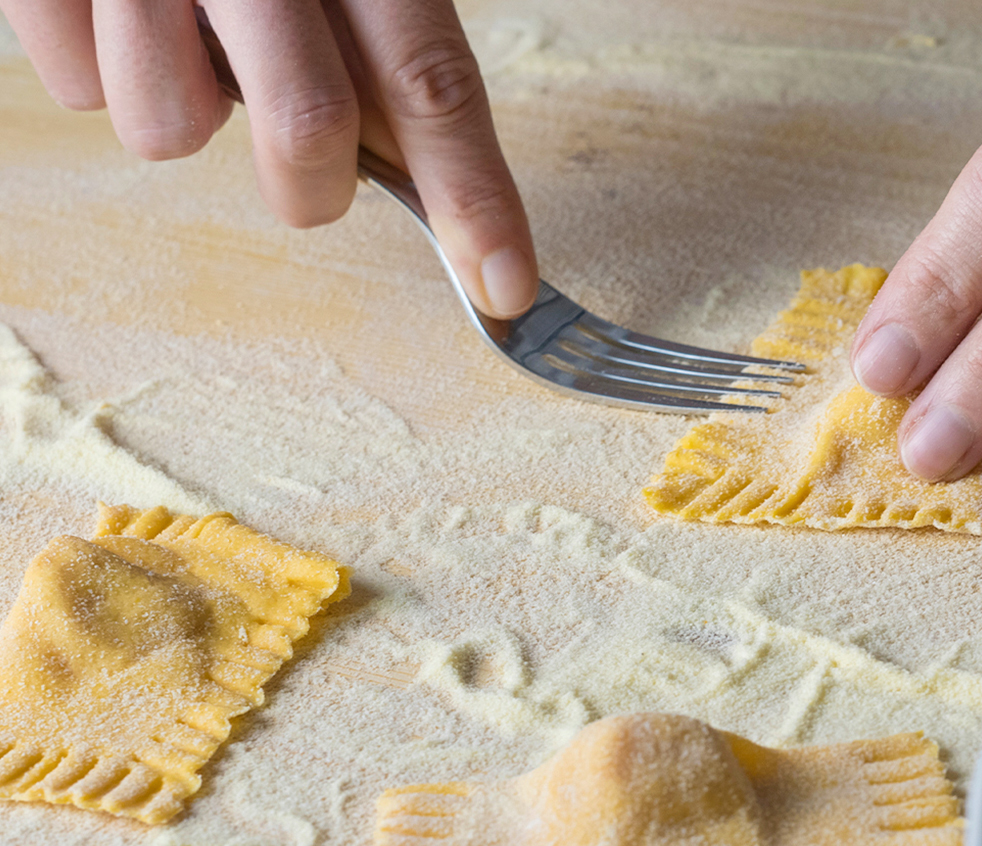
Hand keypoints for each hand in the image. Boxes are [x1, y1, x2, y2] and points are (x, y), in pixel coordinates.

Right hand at [1, 0, 537, 318]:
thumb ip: (382, 48)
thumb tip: (424, 173)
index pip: (430, 80)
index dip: (473, 194)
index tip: (504, 285)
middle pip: (308, 127)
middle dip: (313, 186)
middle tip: (306, 168)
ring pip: (170, 131)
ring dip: (186, 111)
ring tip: (186, 35)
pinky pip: (79, 91)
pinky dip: (102, 68)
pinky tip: (120, 11)